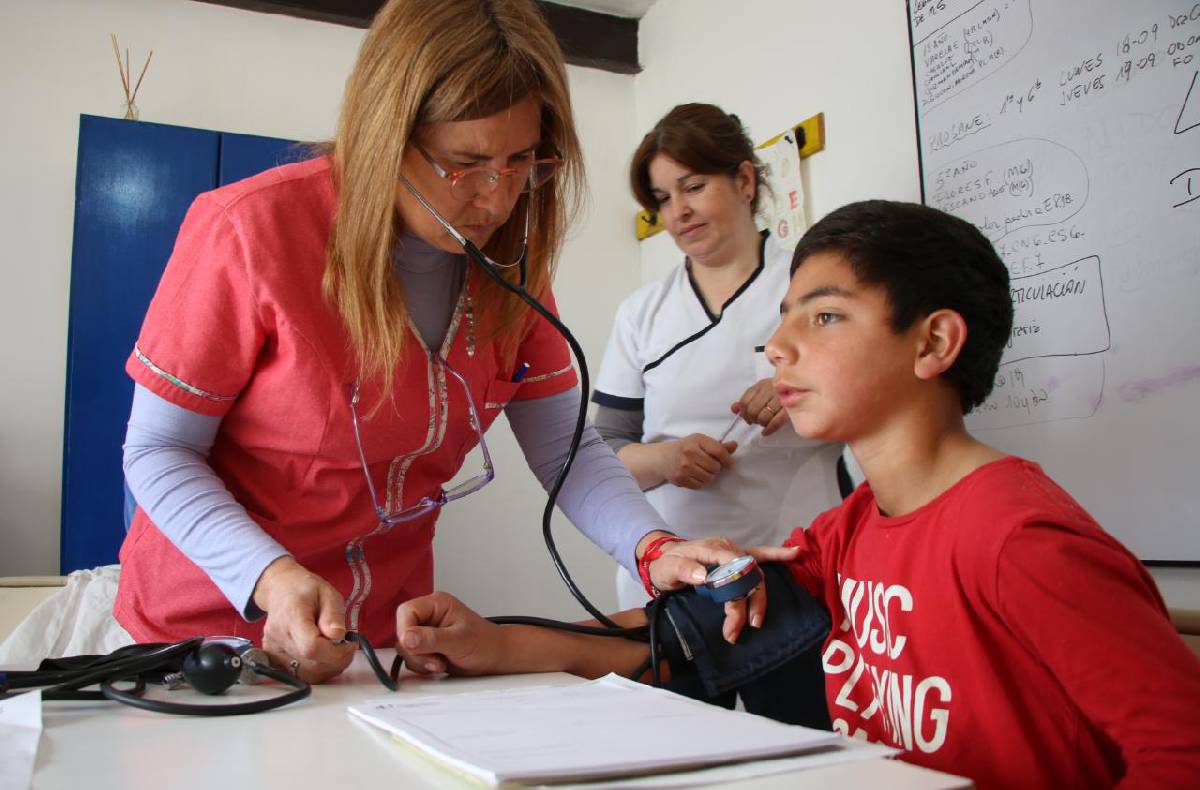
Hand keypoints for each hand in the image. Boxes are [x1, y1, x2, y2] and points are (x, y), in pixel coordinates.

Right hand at [252, 556, 355, 683]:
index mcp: (291, 616)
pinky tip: (324, 656)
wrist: (281, 590)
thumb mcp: (328, 594)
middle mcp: (278, 636)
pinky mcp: (273, 659)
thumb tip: (338, 636)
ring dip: (329, 667)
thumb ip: (333, 615)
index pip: (311, 647)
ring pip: (306, 674)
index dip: (335, 652)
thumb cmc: (305, 590)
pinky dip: (318, 670)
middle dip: (337, 660)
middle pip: (311, 664)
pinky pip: (300, 674)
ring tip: (337, 650)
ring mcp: (273, 650)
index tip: (350, 643)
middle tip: (348, 647)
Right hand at [395, 592, 504, 675]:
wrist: (494, 657)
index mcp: (436, 604)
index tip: (414, 646)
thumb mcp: (459, 640)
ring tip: (441, 662)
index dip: (405, 630)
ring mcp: (426, 633)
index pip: (407, 611)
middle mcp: (429, 617)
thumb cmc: (485, 643)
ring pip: (405, 647)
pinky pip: (411, 658)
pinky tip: (439, 665)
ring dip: (420, 661)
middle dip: (416, 651)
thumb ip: (432, 639)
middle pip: (402, 631)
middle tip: (435, 659)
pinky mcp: (426, 647)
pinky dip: (422, 666)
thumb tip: (407, 637)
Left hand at [637, 533, 798, 643]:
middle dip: (748, 605)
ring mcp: (734, 552)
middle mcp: (726, 549)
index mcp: (711, 550)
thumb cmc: (666, 565)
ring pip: (756, 574)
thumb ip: (683, 569)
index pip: (731, 572)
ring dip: (759, 599)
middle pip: (747, 577)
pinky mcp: (737, 558)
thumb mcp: (667, 569)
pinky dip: (777, 555)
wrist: (664, 558)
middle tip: (739, 631)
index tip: (734, 623)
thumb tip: (703, 575)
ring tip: (755, 623)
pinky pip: (761, 556)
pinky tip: (797, 554)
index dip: (736, 598)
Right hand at [662, 434, 736, 489]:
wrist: (663, 458)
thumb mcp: (700, 442)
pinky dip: (700, 483)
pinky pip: (699, 485)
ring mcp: (684, 466)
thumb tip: (734, 445)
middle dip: (715, 468)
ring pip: (709, 478)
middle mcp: (689, 452)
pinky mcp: (680, 478)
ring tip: (701, 471)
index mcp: (697, 440)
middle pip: (715, 467)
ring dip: (708, 476)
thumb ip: (718, 446)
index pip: (718, 451)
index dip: (727, 459)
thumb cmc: (685, 449)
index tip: (730, 464)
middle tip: (708, 466)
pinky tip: (694, 476)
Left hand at [731, 378, 789, 436]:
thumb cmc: (779, 392)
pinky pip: (776, 422)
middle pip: (752, 409)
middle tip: (755, 421)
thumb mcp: (762, 392)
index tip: (745, 416)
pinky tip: (766, 432)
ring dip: (761, 423)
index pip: (745, 400)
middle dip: (751, 418)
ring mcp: (781, 399)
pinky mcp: (790, 409)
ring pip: (763, 416)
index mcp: (762, 385)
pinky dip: (769, 429)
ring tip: (764, 423)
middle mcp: (770, 389)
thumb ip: (747, 400)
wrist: (801, 387)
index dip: (743, 412)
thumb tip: (734, 409)